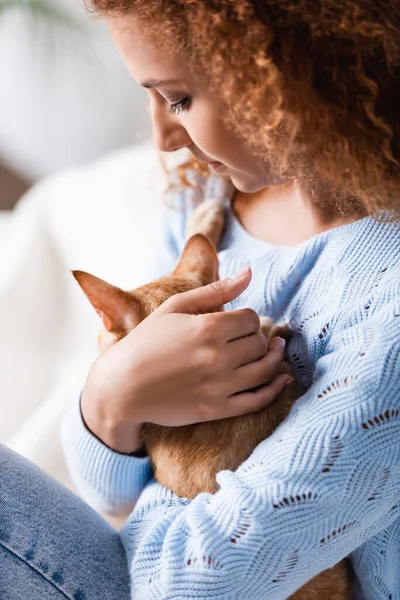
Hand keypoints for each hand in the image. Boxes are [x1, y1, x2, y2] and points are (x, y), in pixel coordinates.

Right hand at [81, 267, 290, 452]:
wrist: (121, 387)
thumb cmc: (146, 343)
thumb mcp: (175, 308)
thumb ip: (215, 290)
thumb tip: (249, 273)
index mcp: (207, 327)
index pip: (250, 318)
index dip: (247, 318)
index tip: (238, 322)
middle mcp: (217, 356)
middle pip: (259, 342)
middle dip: (258, 337)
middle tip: (250, 337)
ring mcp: (219, 385)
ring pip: (265, 369)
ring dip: (274, 357)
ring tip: (274, 350)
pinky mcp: (217, 410)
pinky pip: (258, 400)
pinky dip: (275, 389)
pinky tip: (283, 379)